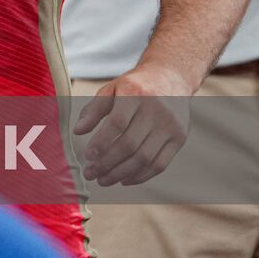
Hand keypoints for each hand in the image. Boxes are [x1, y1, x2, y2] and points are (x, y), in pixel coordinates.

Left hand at [73, 64, 192, 185]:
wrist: (171, 78)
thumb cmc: (134, 86)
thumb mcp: (111, 89)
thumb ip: (93, 109)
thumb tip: (78, 131)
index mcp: (135, 93)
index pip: (117, 123)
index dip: (101, 142)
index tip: (87, 156)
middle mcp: (156, 110)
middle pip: (130, 144)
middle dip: (108, 163)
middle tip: (91, 173)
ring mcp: (170, 126)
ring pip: (145, 158)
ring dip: (121, 173)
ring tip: (103, 180)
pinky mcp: (180, 138)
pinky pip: (160, 164)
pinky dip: (141, 176)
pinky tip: (124, 180)